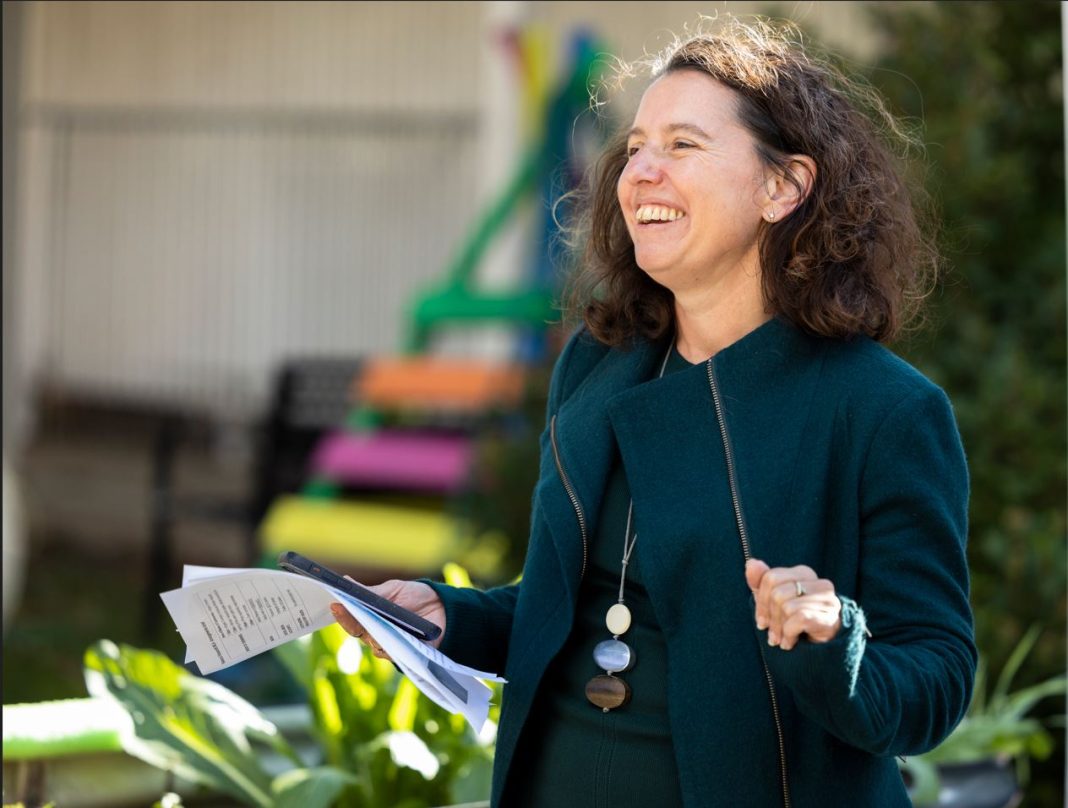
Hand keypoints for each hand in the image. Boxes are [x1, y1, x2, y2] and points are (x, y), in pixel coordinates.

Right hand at [330, 578, 445, 660]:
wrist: (446, 609)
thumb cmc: (417, 598)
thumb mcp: (394, 591)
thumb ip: (372, 593)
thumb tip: (345, 582)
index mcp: (371, 618)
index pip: (351, 619)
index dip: (341, 613)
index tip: (333, 602)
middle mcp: (377, 635)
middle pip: (358, 632)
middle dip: (351, 621)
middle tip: (344, 608)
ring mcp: (390, 646)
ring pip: (374, 643)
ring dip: (372, 631)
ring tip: (370, 618)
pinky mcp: (406, 656)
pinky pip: (394, 653)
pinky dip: (391, 643)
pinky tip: (391, 634)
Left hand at [744, 559, 841, 650]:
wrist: (822, 649)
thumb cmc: (794, 620)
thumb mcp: (772, 600)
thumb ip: (761, 580)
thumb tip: (750, 563)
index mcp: (804, 573)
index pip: (771, 578)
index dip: (760, 601)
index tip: (761, 620)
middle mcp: (819, 584)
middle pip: (777, 594)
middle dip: (770, 617)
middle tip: (770, 634)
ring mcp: (827, 601)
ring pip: (787, 607)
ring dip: (779, 629)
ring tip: (780, 639)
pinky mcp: (829, 618)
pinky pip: (798, 619)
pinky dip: (789, 634)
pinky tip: (789, 643)